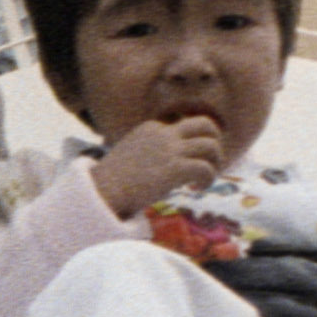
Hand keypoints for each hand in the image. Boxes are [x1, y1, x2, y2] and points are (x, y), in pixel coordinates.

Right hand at [89, 112, 230, 218]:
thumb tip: (163, 168)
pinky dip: (208, 179)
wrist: (102, 192)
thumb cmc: (111, 181)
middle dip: (215, 142)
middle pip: (206, 125)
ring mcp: (170, 150)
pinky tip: (198, 188)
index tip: (188, 164)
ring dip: (215, 163)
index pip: (185, 127)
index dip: (193, 145)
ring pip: (211, 146)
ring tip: (205, 179)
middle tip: (210, 163)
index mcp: (152, 128)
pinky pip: (206, 168)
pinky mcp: (175, 169)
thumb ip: (149, 153)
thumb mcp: (130, 156)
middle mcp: (164, 134)